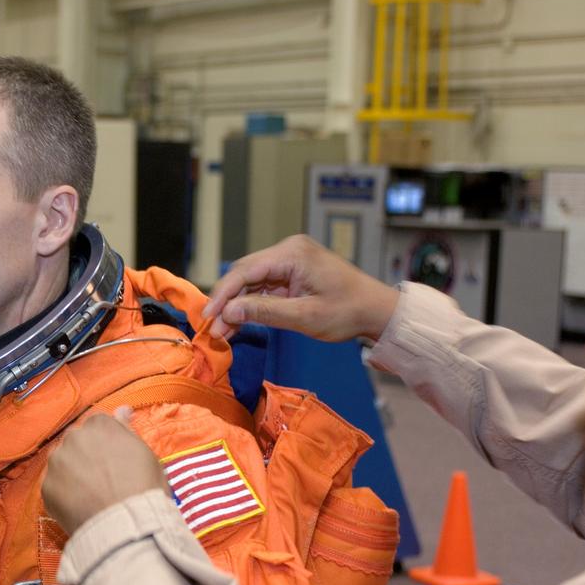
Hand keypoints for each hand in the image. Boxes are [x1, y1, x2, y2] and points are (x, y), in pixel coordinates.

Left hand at [43, 410, 165, 535]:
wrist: (125, 524)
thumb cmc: (143, 488)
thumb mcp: (146, 454)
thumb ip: (128, 429)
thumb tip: (122, 409)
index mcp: (100, 424)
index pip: (99, 425)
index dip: (107, 444)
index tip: (114, 460)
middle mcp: (73, 437)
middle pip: (77, 441)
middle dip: (87, 456)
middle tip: (103, 478)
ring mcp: (57, 462)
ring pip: (63, 462)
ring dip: (73, 473)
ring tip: (91, 494)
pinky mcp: (46, 486)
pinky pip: (55, 486)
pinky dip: (64, 494)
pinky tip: (80, 506)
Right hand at [201, 234, 399, 341]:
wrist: (377, 310)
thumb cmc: (349, 311)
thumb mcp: (305, 316)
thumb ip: (264, 312)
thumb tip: (228, 312)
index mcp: (293, 253)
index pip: (245, 271)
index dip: (222, 295)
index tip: (207, 317)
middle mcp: (288, 251)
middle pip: (244, 274)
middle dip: (226, 302)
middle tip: (211, 329)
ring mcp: (289, 261)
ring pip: (250, 283)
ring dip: (236, 307)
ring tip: (221, 332)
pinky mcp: (291, 273)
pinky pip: (262, 288)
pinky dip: (250, 306)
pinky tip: (237, 325)